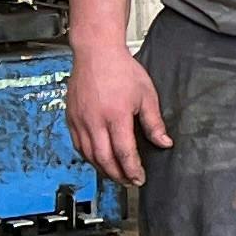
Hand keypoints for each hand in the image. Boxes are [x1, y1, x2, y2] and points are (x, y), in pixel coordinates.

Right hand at [68, 45, 169, 185]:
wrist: (96, 53)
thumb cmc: (122, 69)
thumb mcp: (147, 95)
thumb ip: (154, 122)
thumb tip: (164, 142)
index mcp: (116, 116)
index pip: (124, 152)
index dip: (132, 169)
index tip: (140, 178)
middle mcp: (94, 121)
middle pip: (104, 159)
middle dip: (117, 175)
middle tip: (128, 182)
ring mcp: (80, 120)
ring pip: (88, 155)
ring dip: (102, 169)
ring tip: (116, 175)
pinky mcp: (71, 118)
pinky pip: (78, 145)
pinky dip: (89, 157)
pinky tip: (98, 160)